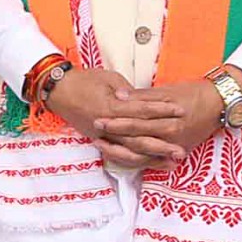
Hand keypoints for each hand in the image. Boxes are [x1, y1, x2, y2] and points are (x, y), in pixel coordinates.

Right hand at [46, 67, 186, 168]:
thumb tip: (140, 99)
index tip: (181, 110)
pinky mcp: (99, 141)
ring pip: (132, 150)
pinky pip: (120, 155)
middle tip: (183, 148)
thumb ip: (126, 89)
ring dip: (154, 157)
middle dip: (163, 143)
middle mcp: (109, 125)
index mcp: (111, 106)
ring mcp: (104, 136)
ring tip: (173, 161)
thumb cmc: (83, 80)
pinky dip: (136, 160)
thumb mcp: (106, 77)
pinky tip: (151, 164)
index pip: (142, 110)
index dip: (162, 110)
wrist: (58, 90)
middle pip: (140, 136)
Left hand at [101, 79, 225, 165]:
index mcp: (167, 120)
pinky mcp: (179, 151)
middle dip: (114, 136)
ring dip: (122, 151)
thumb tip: (119, 96)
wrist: (218, 104)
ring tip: (102, 146)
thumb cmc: (191, 93)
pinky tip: (122, 155)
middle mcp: (171, 137)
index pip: (136, 122)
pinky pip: (155, 158)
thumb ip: (142, 96)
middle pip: (137, 139)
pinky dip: (138, 158)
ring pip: (144, 153)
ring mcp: (175, 146)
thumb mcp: (166, 91)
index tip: (97, 117)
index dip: (116, 121)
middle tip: (95, 132)